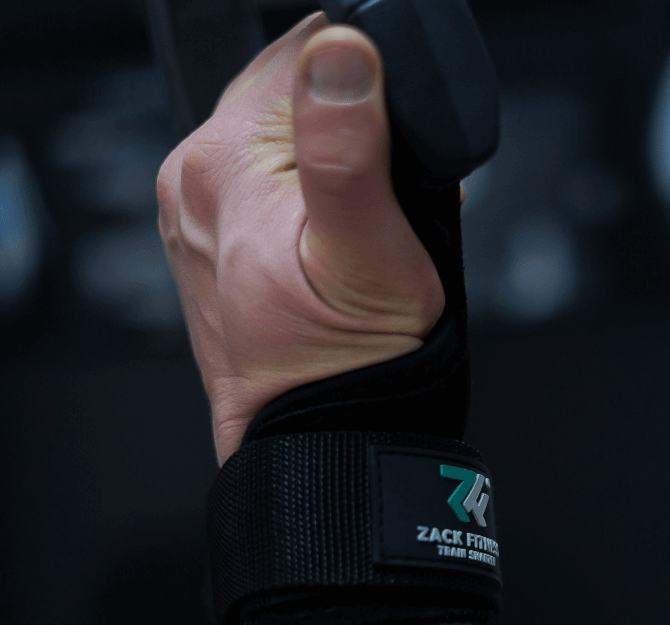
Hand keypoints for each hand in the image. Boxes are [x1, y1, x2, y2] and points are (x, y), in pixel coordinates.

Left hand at [157, 15, 444, 463]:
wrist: (321, 443)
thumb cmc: (345, 368)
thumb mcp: (370, 257)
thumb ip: (348, 152)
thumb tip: (340, 58)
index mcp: (221, 163)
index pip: (301, 59)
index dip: (370, 94)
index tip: (399, 154)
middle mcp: (194, 182)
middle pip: (291, 101)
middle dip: (355, 136)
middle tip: (390, 208)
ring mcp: (199, 217)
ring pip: (286, 145)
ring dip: (340, 172)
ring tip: (367, 239)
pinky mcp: (217, 248)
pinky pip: (272, 190)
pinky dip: (314, 206)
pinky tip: (341, 252)